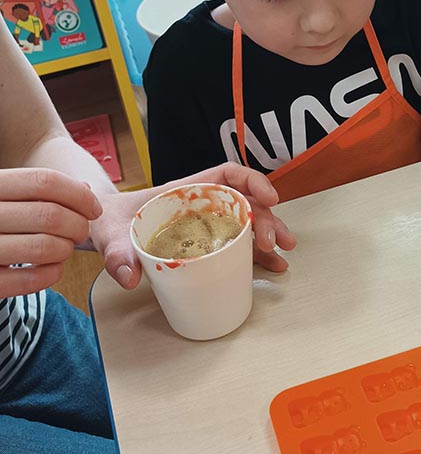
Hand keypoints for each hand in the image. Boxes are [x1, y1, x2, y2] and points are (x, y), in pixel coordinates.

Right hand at [0, 167, 101, 296]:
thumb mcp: (7, 196)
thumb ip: (39, 190)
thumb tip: (85, 189)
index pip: (44, 182)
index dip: (79, 195)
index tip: (94, 209)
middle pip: (50, 215)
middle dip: (78, 226)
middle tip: (80, 233)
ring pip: (45, 247)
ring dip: (66, 250)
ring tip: (63, 249)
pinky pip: (29, 281)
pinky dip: (51, 274)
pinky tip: (53, 268)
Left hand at [90, 163, 296, 288]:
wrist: (105, 231)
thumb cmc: (110, 222)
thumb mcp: (110, 234)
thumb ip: (118, 254)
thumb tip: (130, 277)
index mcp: (186, 191)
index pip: (228, 175)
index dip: (254, 182)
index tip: (270, 198)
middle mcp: (203, 205)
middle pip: (246, 203)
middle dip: (267, 219)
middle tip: (273, 243)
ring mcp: (208, 225)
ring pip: (249, 224)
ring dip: (270, 236)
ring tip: (282, 256)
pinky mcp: (207, 245)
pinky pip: (239, 246)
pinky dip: (258, 256)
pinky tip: (273, 267)